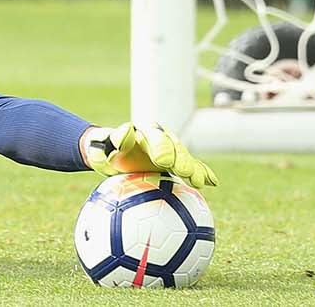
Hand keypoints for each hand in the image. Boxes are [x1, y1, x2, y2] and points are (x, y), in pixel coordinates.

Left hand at [82, 122, 218, 188]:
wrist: (111, 155)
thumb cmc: (103, 152)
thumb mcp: (102, 147)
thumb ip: (114, 140)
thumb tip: (127, 130)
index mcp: (142, 133)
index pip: (154, 137)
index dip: (161, 147)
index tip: (163, 161)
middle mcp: (160, 138)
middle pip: (174, 147)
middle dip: (180, 158)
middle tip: (183, 172)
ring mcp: (171, 150)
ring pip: (185, 157)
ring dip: (193, 169)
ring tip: (199, 182)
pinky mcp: (177, 162)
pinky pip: (192, 167)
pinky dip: (202, 173)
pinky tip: (212, 183)